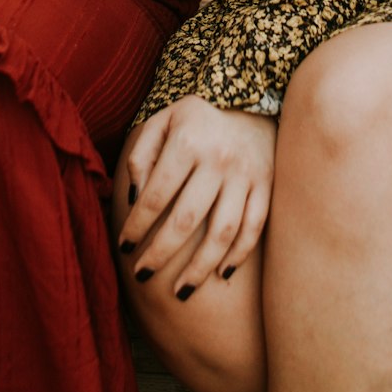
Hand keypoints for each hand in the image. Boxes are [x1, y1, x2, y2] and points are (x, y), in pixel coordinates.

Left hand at [118, 95, 274, 294]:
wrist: (250, 100)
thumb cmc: (195, 117)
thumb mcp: (161, 121)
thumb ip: (141, 156)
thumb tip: (135, 198)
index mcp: (187, 141)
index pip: (156, 195)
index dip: (137, 226)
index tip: (125, 247)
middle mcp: (218, 160)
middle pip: (186, 220)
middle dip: (161, 253)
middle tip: (142, 274)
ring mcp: (246, 175)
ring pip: (222, 231)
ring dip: (200, 267)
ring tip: (181, 291)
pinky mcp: (267, 186)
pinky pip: (254, 228)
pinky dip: (238, 254)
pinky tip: (220, 273)